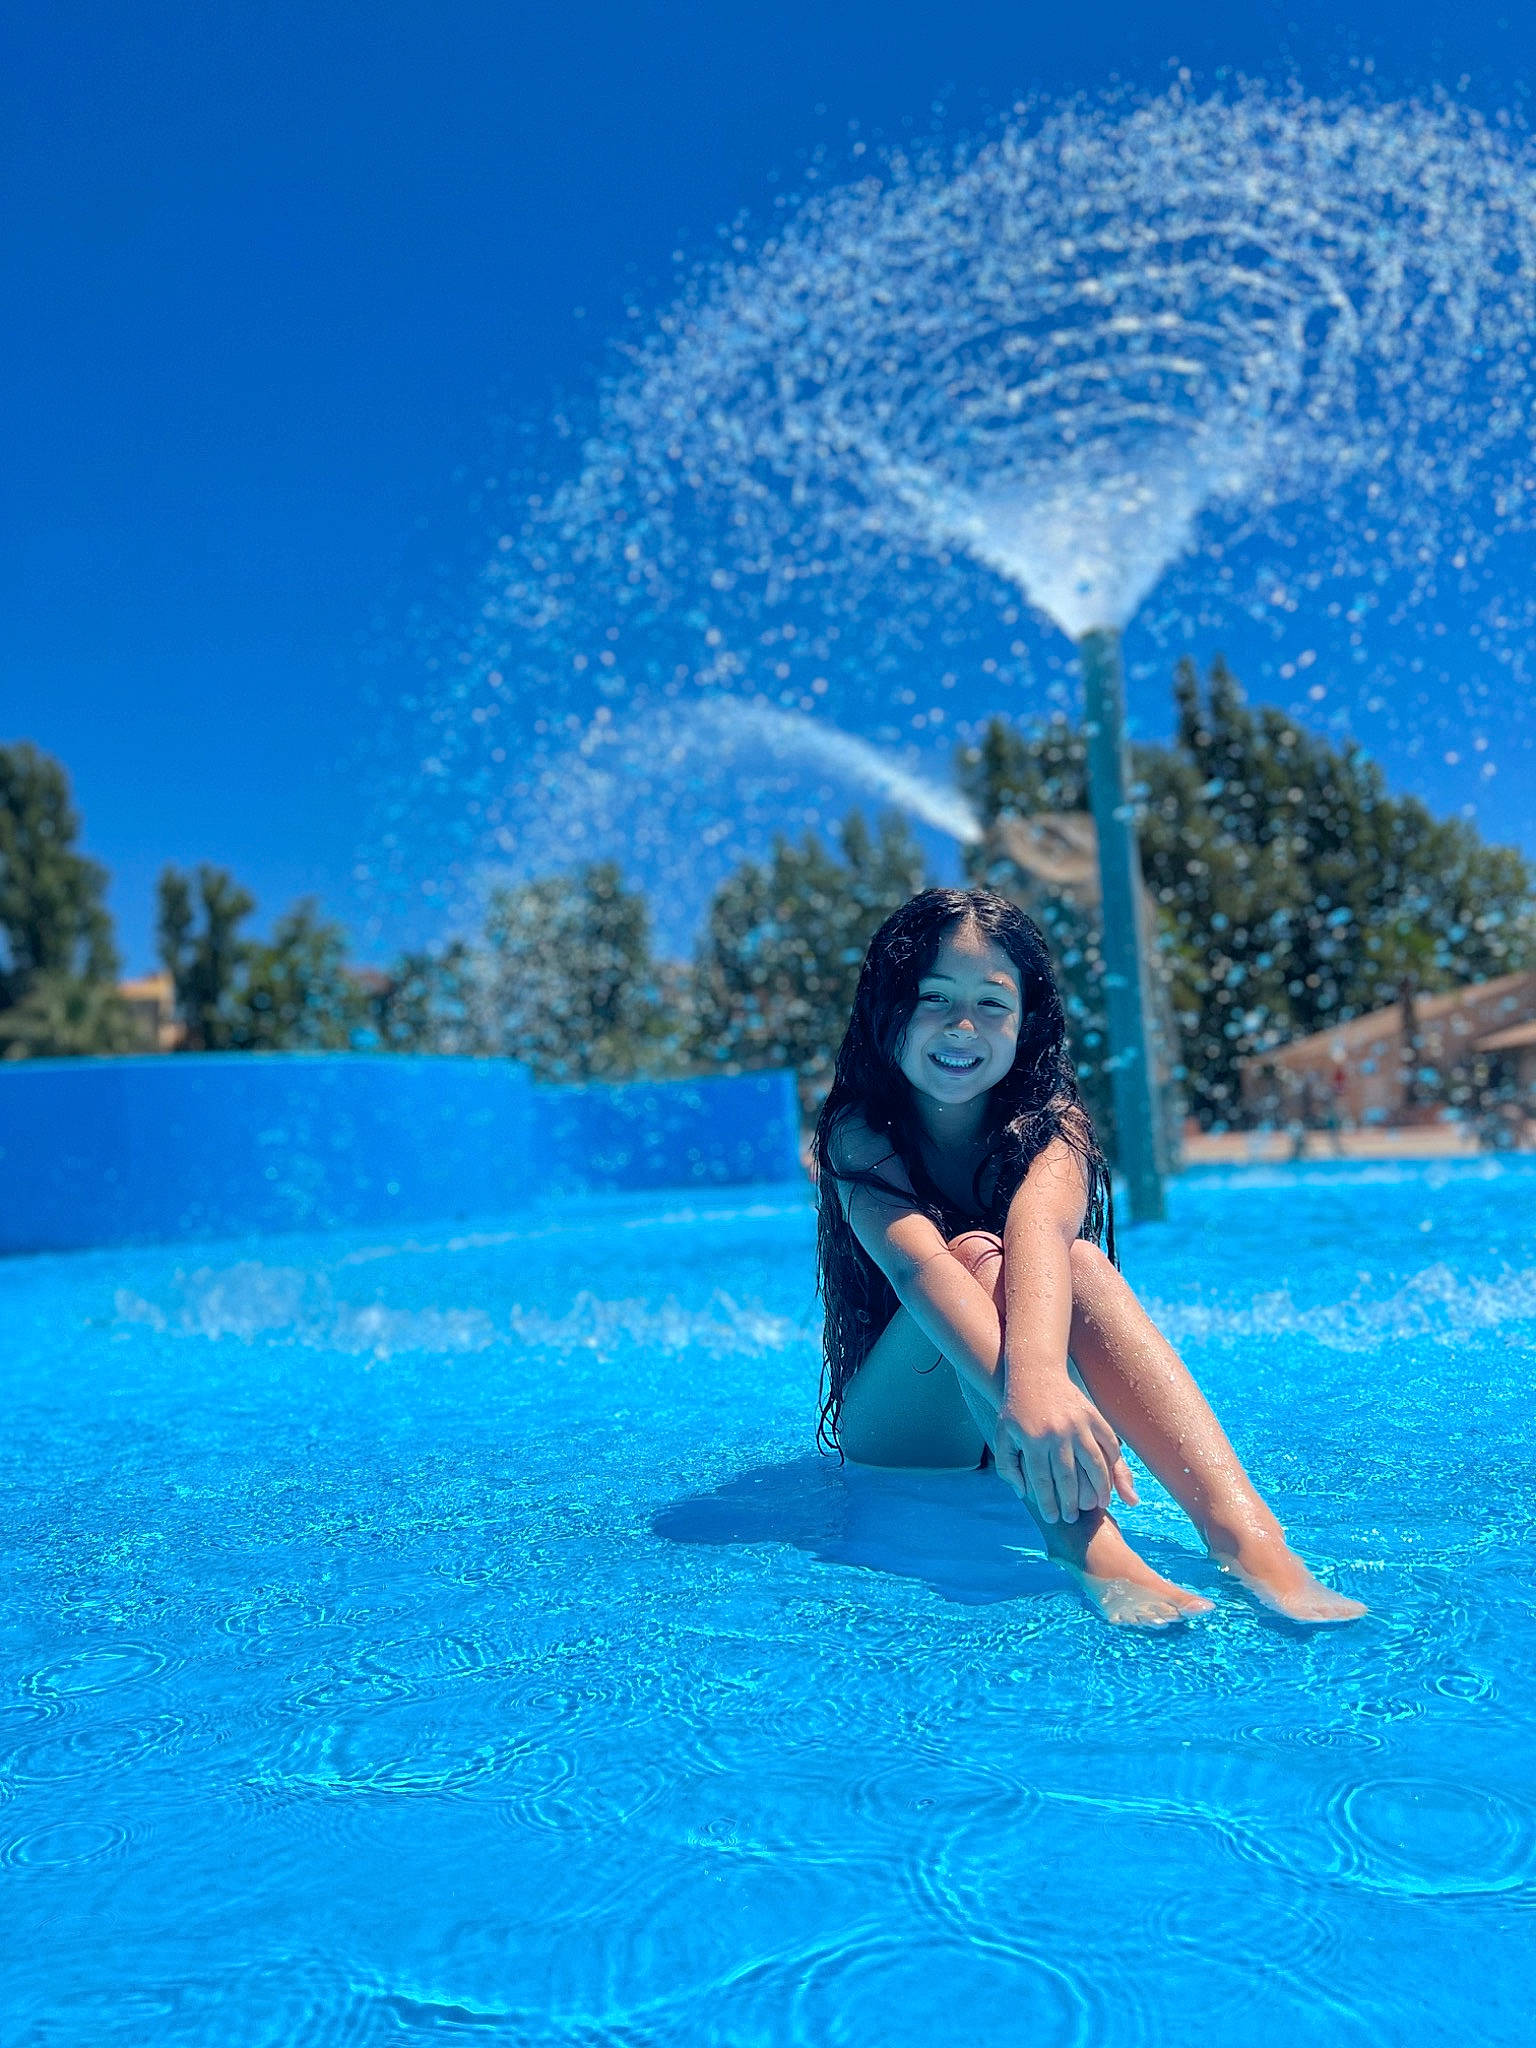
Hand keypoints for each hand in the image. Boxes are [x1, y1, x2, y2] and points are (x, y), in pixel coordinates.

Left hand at [992, 1379, 1137, 1523]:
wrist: (1034, 1371)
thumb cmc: (1015, 1408)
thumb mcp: (1002, 1434)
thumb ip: (1007, 1465)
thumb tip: (1024, 1493)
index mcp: (1033, 1441)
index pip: (1042, 1481)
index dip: (1048, 1503)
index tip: (1053, 1519)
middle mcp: (1057, 1434)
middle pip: (1069, 1478)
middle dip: (1072, 1503)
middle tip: (1073, 1518)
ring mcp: (1078, 1424)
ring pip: (1094, 1465)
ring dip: (1100, 1489)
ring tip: (1100, 1505)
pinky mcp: (1092, 1415)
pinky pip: (1108, 1444)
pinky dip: (1114, 1463)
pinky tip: (1113, 1479)